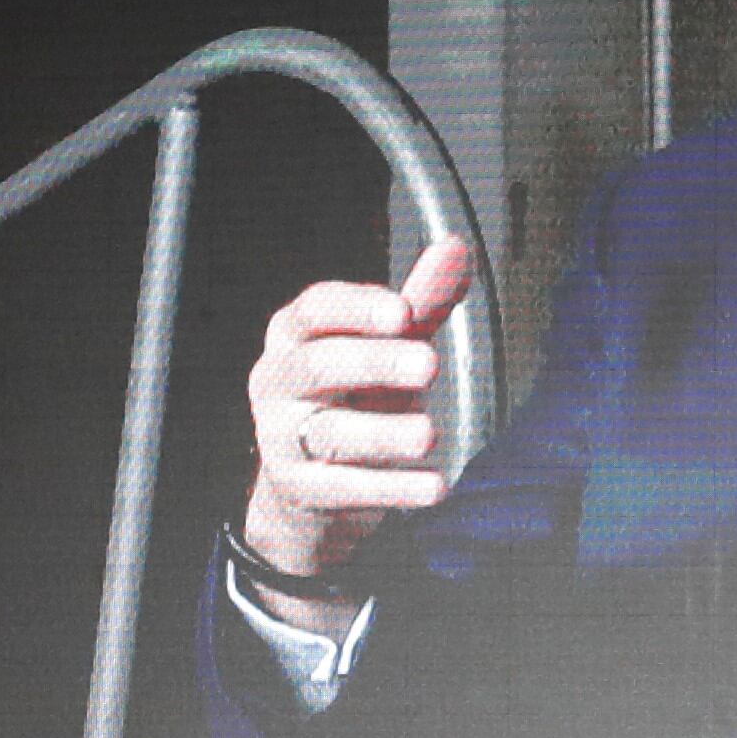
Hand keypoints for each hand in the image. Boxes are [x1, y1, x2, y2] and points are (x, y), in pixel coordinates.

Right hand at [239, 238, 474, 606]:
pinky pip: (346, 488)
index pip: (315, 310)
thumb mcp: (384, 347)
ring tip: (429, 434)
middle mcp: (278, 382)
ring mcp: (283, 438)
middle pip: (318, 366)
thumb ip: (421, 302)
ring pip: (330, 432)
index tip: (403, 311)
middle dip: (374, 363)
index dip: (356, 308)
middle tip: (429, 365)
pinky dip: (392, 489)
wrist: (311, 485)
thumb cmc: (354, 396)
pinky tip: (434, 487)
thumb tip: (458, 247)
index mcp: (293, 335)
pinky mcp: (302, 490)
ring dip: (383, 432)